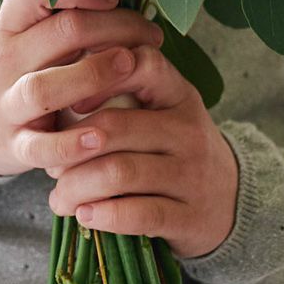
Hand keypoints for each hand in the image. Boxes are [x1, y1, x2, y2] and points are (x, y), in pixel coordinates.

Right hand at [0, 0, 165, 179]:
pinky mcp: (14, 145)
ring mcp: (7, 104)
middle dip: (114, 27)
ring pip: (45, 87)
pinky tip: (100, 138)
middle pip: (62, 32)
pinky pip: (40, 147)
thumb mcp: (20, 36)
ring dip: (94, 74)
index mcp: (9, 26)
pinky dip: (70, 145)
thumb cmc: (10, 71)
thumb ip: (58, 17)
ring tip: (132, 66)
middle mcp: (6, 60)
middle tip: (151, 35)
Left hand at [29, 48, 240, 260]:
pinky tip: (85, 215)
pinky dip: (102, 216)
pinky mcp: (189, 217)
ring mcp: (192, 175)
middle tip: (52, 165)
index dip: (98, 79)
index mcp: (178, 95)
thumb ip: (122, 98)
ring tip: (60, 198)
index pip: (142, 65)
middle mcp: (188, 130)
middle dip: (69, 147)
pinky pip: (137, 214)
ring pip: (118, 173)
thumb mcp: (164, 114)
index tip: (72, 103)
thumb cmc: (175, 151)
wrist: (231, 201)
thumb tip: (55, 98)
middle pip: (114, 127)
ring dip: (76, 187)